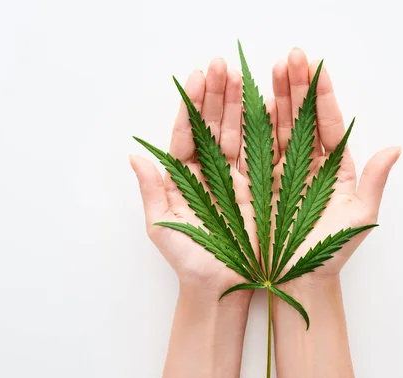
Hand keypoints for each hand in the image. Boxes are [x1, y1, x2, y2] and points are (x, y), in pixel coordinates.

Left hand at [130, 58, 257, 294]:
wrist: (221, 288)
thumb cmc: (188, 261)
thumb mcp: (162, 227)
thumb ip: (151, 191)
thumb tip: (134, 156)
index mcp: (185, 177)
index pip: (187, 133)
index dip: (191, 105)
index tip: (197, 77)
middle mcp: (211, 172)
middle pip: (214, 126)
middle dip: (217, 95)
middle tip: (222, 65)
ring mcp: (237, 178)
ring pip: (238, 134)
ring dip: (239, 105)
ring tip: (242, 76)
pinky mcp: (260, 188)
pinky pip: (262, 154)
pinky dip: (265, 130)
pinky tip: (268, 104)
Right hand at [269, 48, 400, 281]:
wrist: (299, 280)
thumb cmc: (331, 252)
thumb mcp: (359, 218)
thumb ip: (374, 182)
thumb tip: (395, 149)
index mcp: (334, 168)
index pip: (329, 124)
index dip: (323, 96)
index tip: (317, 67)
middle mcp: (308, 164)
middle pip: (302, 118)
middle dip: (297, 86)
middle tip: (291, 57)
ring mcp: (281, 171)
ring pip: (279, 127)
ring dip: (275, 97)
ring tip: (272, 69)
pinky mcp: (258, 182)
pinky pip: (256, 149)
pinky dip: (254, 126)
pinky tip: (254, 102)